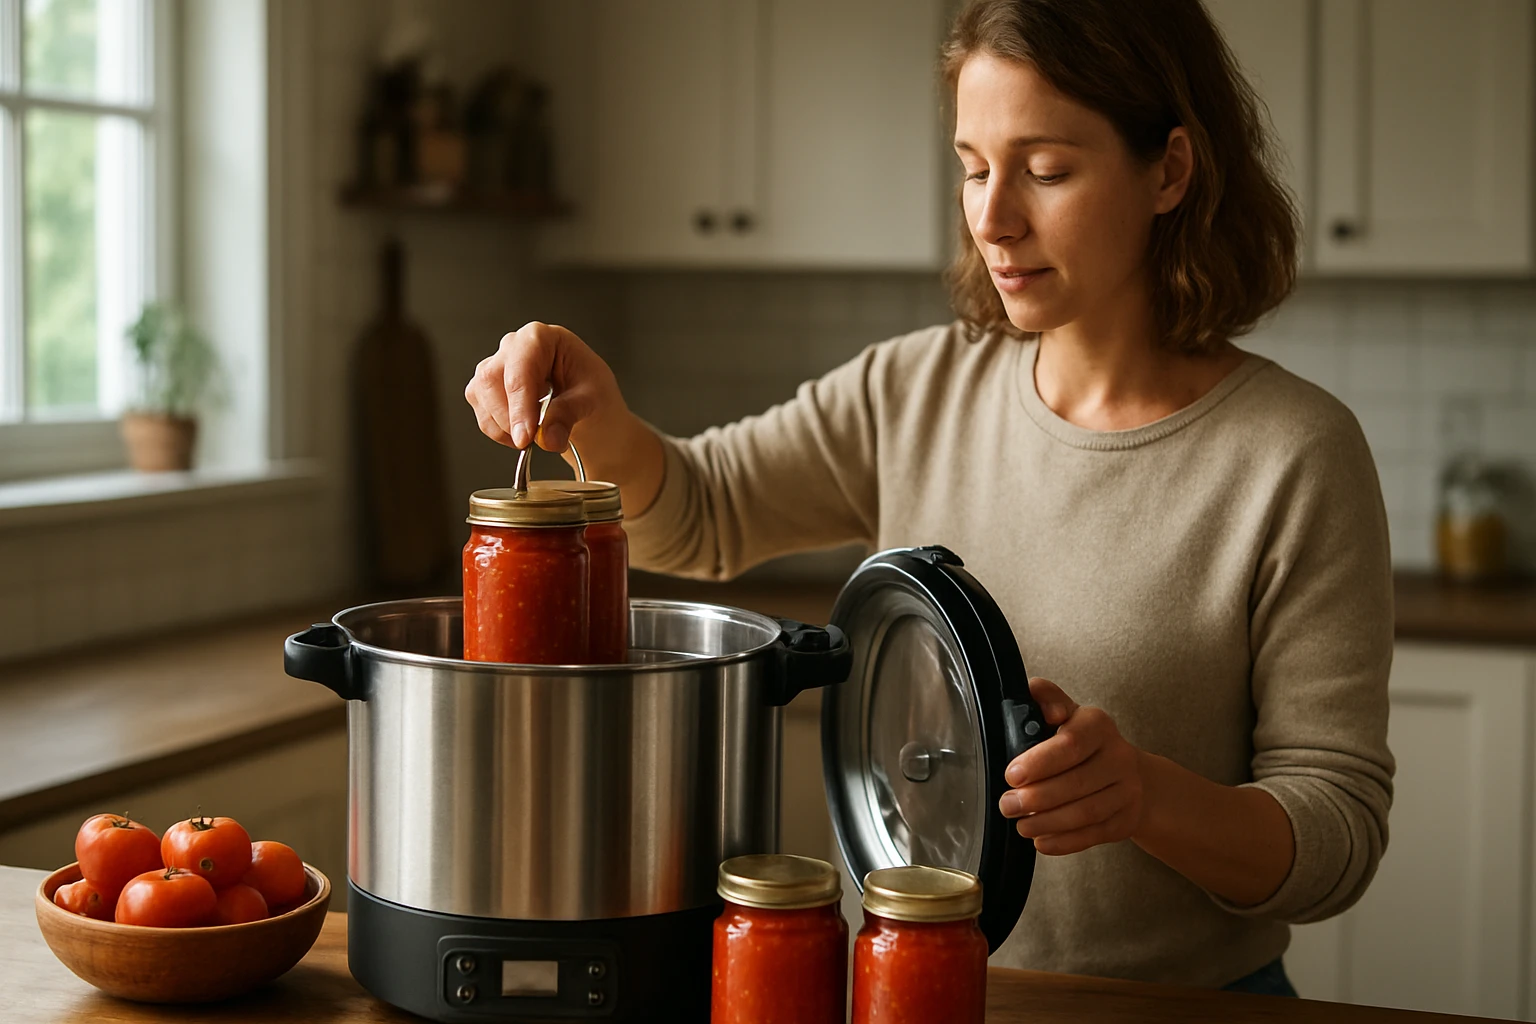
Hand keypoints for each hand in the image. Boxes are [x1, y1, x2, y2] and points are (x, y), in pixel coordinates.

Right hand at [465, 322, 623, 452]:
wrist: (584, 402)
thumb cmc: (589, 388)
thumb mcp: (590, 399)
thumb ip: (568, 415)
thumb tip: (548, 438)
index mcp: (540, 337)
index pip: (521, 367)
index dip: (520, 404)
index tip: (526, 436)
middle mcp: (513, 346)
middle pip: (491, 379)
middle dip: (510, 418)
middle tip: (531, 442)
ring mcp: (495, 365)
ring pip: (481, 396)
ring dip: (504, 426)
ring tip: (535, 437)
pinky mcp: (485, 389)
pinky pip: (481, 412)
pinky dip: (498, 432)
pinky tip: (521, 435)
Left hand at [997, 678, 1146, 855]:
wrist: (1130, 773)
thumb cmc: (1084, 742)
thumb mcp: (1066, 713)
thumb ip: (1046, 698)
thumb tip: (1031, 694)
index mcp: (1098, 725)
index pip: (1071, 744)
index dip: (1039, 762)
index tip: (1011, 775)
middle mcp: (1119, 757)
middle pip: (1076, 783)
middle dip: (1036, 797)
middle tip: (1007, 805)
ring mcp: (1128, 791)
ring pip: (1086, 813)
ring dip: (1048, 822)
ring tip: (1021, 824)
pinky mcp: (1127, 819)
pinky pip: (1095, 834)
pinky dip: (1065, 842)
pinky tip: (1041, 841)